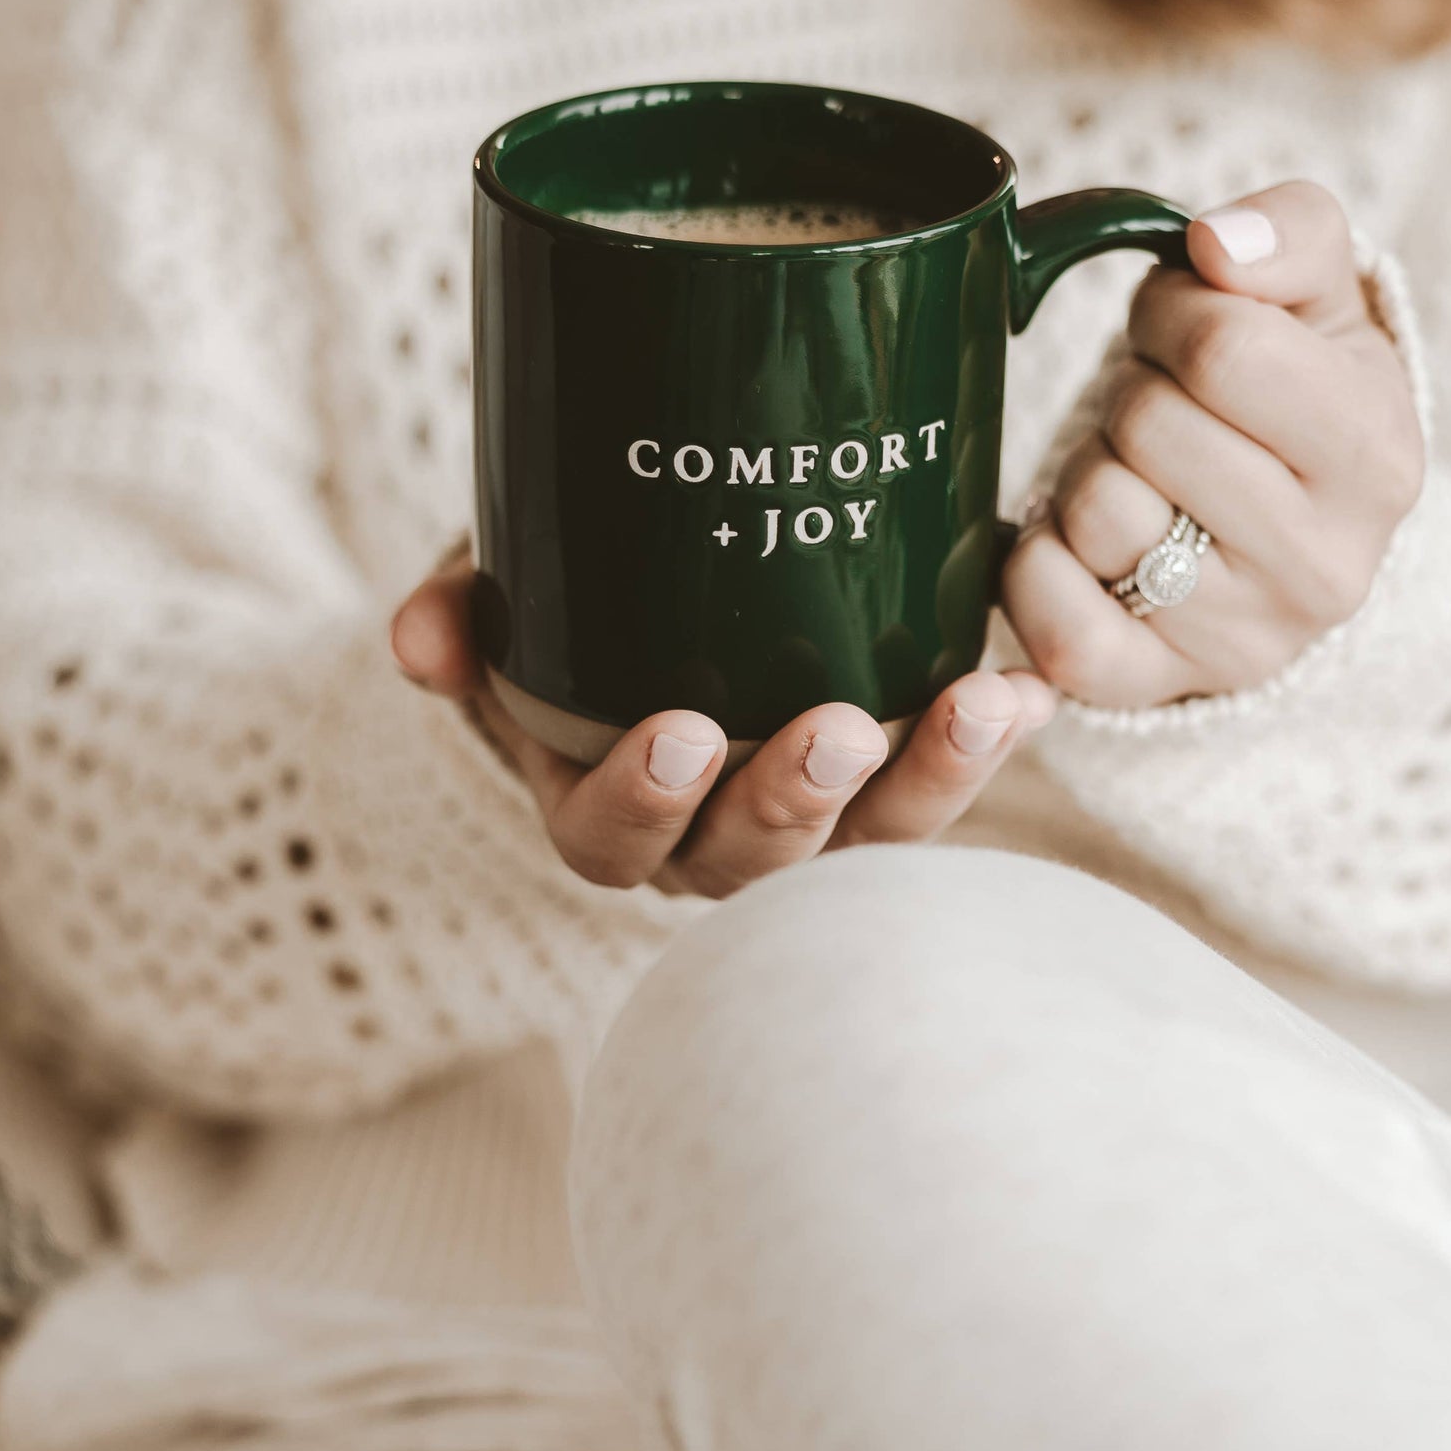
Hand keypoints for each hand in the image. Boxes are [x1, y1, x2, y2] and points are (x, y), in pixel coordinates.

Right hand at [390, 557, 1055, 898]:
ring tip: (981, 707)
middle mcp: (709, 837)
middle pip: (751, 860)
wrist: (650, 606)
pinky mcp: (886, 778)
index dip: (642, 801)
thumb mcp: (508, 591)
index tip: (677, 730)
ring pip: (867, 838)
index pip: (612, 839)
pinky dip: (986, 737)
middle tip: (838, 727)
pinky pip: (941, 782)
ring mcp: (808, 818)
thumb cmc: (572, 607)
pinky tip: (1034, 684)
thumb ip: (463, 607)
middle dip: (796, 800)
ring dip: (929, 779)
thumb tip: (417, 642)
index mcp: (606, 805)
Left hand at [1003, 181, 1422, 710]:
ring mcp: (1237, 641)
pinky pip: (1051, 622)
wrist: (1289, 540)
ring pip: (1096, 510)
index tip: (1182, 326)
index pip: (1225, 348)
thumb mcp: (1322, 298)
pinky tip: (1077, 538)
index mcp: (1376, 455)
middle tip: (1159, 404)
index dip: (1172, 313)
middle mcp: (1323, 567)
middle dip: (1132, 389)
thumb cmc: (1292, 397)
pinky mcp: (1150, 688)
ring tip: (1136, 472)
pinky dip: (1036, 561)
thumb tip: (1217, 244)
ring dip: (1088, 467)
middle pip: (1150, 425)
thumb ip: (1290, 233)